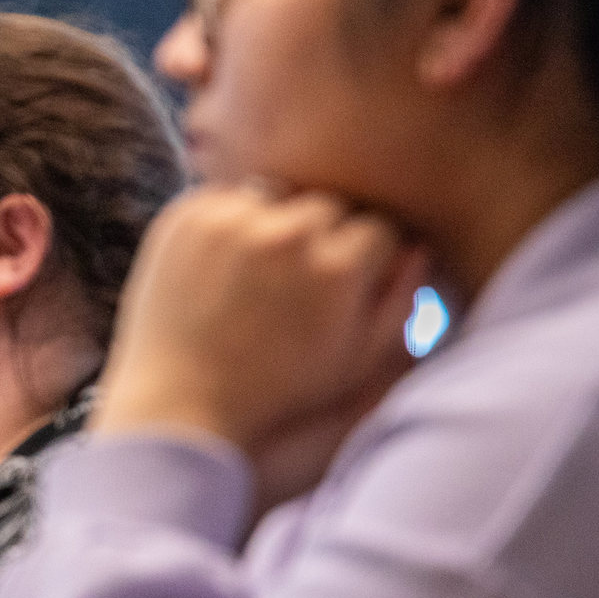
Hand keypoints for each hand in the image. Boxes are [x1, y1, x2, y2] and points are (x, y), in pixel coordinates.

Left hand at [95, 186, 426, 508]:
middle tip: (300, 277)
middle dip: (324, 235)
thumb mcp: (354, 363)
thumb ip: (399, 303)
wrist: (178, 403)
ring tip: (261, 271)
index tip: (350, 279)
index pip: (378, 227)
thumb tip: (420, 246)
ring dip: (276, 221)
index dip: (368, 256)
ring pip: (277, 194)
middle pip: (328, 205)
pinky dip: (229, 220)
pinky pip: (225, 197)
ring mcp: (230, 221)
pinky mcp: (185, 216)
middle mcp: (287, 235)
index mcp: (338, 268)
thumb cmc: (277, 393)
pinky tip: (224, 265)